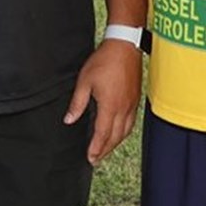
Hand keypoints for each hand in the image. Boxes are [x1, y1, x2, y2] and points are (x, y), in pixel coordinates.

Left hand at [63, 40, 141, 164]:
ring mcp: (131, 104)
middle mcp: (123, 108)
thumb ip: (77, 103)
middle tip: (96, 158)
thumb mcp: (85, 80)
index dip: (96, 148)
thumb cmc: (105, 60)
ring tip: (106, 149)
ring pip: (125, 132)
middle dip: (105, 150)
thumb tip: (69, 120)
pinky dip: (124, 132)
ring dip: (115, 143)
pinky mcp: (136, 98)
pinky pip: (131, 122)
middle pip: (115, 137)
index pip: (102, 134)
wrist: (124, 46)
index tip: (90, 157)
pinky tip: (119, 132)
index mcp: (110, 105)